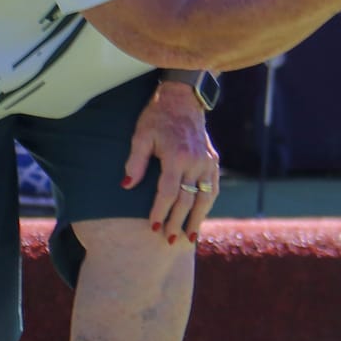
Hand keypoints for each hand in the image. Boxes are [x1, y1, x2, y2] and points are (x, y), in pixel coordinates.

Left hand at [124, 81, 219, 243]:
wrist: (183, 100)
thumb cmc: (157, 117)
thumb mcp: (141, 135)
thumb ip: (135, 161)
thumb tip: (127, 186)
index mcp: (176, 156)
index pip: (168, 193)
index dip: (160, 212)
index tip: (154, 228)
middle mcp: (195, 161)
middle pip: (187, 200)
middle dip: (178, 222)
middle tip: (170, 240)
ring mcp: (207, 162)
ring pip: (205, 198)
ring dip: (197, 219)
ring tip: (189, 238)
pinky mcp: (213, 161)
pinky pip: (212, 188)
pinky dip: (207, 205)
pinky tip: (200, 217)